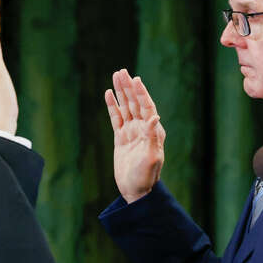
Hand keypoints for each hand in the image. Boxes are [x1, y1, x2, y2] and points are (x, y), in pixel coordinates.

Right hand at [105, 69, 164, 202]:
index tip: (135, 79)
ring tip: (116, 76)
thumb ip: (152, 136)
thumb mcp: (151, 157)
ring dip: (120, 92)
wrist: (135, 190)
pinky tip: (108, 94)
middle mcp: (142, 129)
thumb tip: (154, 116)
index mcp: (152, 131)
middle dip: (128, 87)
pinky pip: (116, 118)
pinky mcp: (121, 138)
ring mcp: (131, 132)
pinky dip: (112, 106)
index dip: (141, 93)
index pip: (147, 107)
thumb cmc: (146, 176)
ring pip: (125, 107)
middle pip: (135, 103)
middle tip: (122, 71)